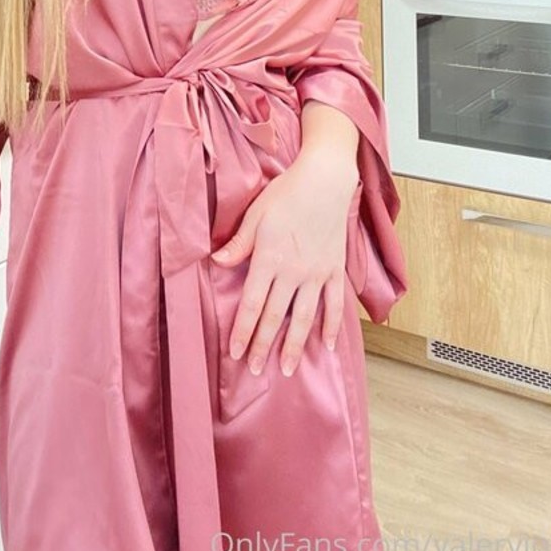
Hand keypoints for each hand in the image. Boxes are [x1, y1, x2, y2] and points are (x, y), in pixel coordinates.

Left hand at [209, 150, 357, 376]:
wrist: (326, 179)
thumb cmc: (287, 192)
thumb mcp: (255, 214)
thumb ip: (238, 244)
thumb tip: (216, 262)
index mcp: (269, 258)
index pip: (252, 304)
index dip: (243, 331)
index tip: (236, 353)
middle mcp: (293, 272)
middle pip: (275, 317)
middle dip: (263, 346)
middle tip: (256, 370)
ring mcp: (317, 273)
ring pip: (305, 318)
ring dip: (295, 346)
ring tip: (287, 369)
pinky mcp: (335, 270)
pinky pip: (335, 304)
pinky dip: (332, 326)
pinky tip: (327, 345)